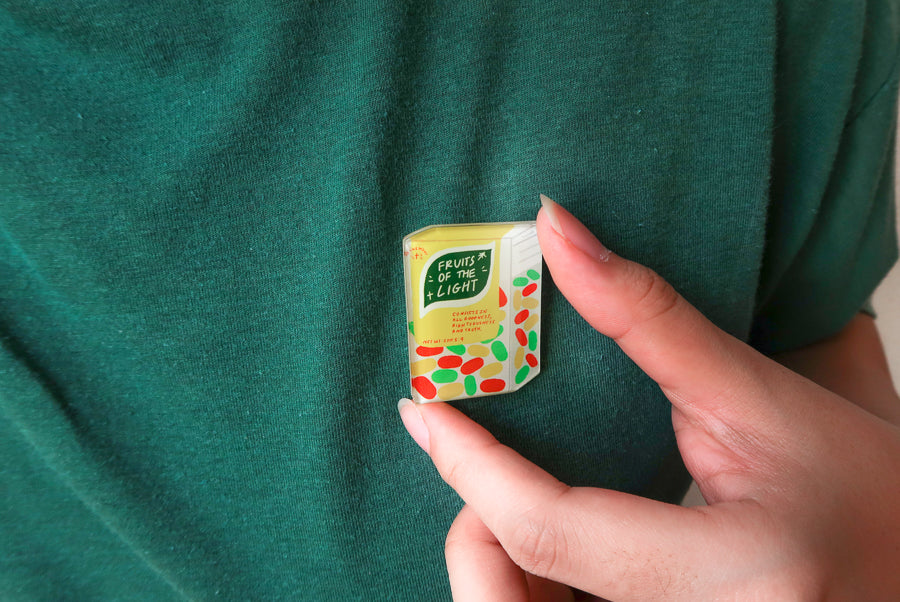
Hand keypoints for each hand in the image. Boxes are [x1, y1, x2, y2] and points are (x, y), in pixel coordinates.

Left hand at [397, 197, 899, 600]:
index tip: (426, 410)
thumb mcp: (756, 397)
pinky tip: (550, 536)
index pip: (551, 527)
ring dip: (498, 561)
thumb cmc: (863, 486)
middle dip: (474, 526)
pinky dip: (533, 584)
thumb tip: (558, 232)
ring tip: (506, 487)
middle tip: (469, 452)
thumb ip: (648, 319)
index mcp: (733, 576)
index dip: (471, 465)